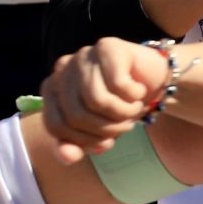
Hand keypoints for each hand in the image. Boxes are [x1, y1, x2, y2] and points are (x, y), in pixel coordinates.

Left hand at [38, 37, 170, 162]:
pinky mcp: (107, 47)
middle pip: (76, 115)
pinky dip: (135, 96)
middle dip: (108, 130)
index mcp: (51, 90)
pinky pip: (118, 84)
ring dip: (124, 114)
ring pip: (98, 100)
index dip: (85, 142)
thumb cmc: (118, 106)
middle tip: (125, 124)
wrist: (152, 80)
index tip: (106, 140)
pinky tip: (138, 91)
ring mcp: (82, 55)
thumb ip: (76, 146)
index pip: (55, 126)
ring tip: (133, 109)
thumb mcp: (96, 131)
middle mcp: (61, 69)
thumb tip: (65, 157)